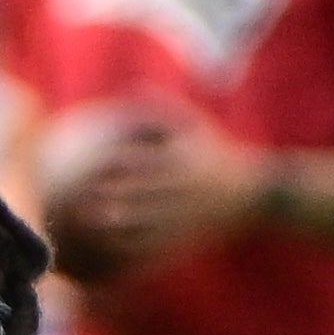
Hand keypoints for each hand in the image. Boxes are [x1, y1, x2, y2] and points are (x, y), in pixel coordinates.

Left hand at [40, 103, 255, 277]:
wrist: (251, 195)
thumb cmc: (218, 152)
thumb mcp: (198, 124)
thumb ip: (165, 107)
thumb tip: (132, 87)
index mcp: (183, 162)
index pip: (148, 162)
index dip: (120, 164)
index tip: (94, 164)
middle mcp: (183, 190)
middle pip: (144, 194)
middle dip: (115, 196)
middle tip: (81, 197)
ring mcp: (185, 215)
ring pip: (148, 222)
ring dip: (120, 225)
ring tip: (91, 224)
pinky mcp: (186, 234)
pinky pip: (159, 243)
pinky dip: (135, 245)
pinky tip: (112, 247)